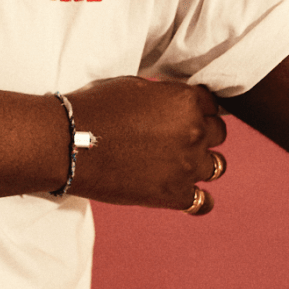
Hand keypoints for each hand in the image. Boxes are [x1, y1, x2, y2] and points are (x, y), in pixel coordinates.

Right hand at [63, 76, 225, 211]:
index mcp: (185, 101)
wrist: (70, 143)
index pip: (211, 102)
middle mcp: (194, 132)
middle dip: (203, 132)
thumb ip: (165, 96)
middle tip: (179, 136)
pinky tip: (186, 192)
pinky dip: (197, 198)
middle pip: (218, 133)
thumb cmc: (96, 108)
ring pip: (217, 166)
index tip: (185, 113)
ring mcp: (187, 167)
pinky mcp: (174, 196)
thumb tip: (175, 104)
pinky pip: (203, 202)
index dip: (198, 106)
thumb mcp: (135, 86)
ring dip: (202, 163)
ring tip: (180, 162)